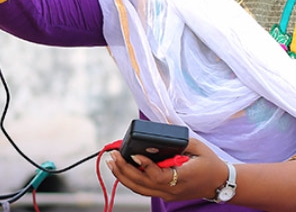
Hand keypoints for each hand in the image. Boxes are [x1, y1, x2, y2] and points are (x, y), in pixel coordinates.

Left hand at [107, 138, 226, 201]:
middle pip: (143, 184)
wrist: (220, 182)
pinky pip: (143, 189)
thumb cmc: (210, 163)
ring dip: (123, 176)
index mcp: (183, 178)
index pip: (158, 176)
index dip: (144, 166)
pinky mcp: (165, 195)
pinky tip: (121, 170)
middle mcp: (173, 190)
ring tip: (111, 162)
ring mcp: (168, 195)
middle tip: (112, 155)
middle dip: (124, 169)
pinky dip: (130, 180)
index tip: (134, 154)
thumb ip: (179, 142)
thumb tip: (159, 135)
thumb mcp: (198, 147)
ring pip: (140, 189)